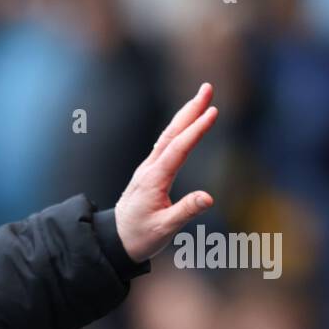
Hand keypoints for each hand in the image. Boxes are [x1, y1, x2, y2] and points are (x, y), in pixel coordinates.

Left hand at [114, 83, 218, 262]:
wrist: (115, 240)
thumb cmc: (139, 236)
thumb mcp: (164, 229)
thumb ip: (185, 211)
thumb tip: (209, 198)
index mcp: (154, 180)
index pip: (178, 149)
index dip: (196, 130)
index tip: (213, 112)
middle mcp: (149, 169)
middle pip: (172, 134)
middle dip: (190, 110)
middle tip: (208, 87)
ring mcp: (148, 169)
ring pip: (168, 136)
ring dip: (185, 115)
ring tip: (202, 96)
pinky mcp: (150, 172)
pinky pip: (165, 144)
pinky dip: (178, 129)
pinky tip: (185, 121)